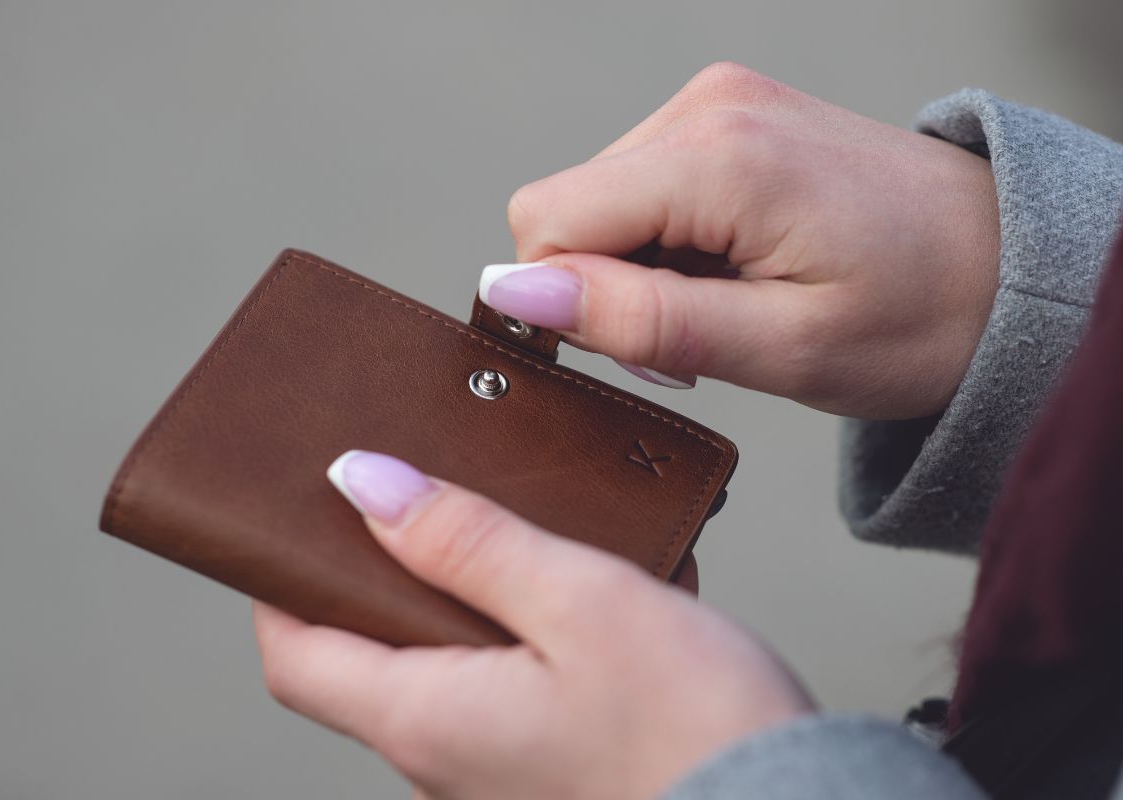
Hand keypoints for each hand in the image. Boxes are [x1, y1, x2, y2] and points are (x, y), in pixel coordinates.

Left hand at [254, 451, 812, 799]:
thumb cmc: (697, 734)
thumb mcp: (580, 603)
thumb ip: (468, 542)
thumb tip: (364, 484)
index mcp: (427, 716)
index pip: (294, 652)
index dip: (278, 578)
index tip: (295, 513)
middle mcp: (445, 753)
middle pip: (365, 651)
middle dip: (381, 568)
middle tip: (418, 495)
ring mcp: (498, 763)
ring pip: (445, 659)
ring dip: (468, 589)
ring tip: (520, 528)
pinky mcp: (549, 760)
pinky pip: (508, 679)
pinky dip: (528, 624)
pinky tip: (588, 584)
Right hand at [480, 63, 999, 418]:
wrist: (1009, 266)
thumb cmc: (921, 315)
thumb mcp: (780, 347)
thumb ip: (640, 320)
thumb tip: (515, 295)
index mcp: (717, 157)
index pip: (546, 222)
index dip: (565, 302)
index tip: (646, 349)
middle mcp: (705, 106)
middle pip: (563, 208)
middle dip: (604, 287)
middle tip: (698, 335)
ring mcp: (715, 102)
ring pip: (596, 201)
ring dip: (638, 269)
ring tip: (728, 302)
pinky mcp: (726, 116)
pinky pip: (639, 185)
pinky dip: (665, 243)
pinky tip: (732, 268)